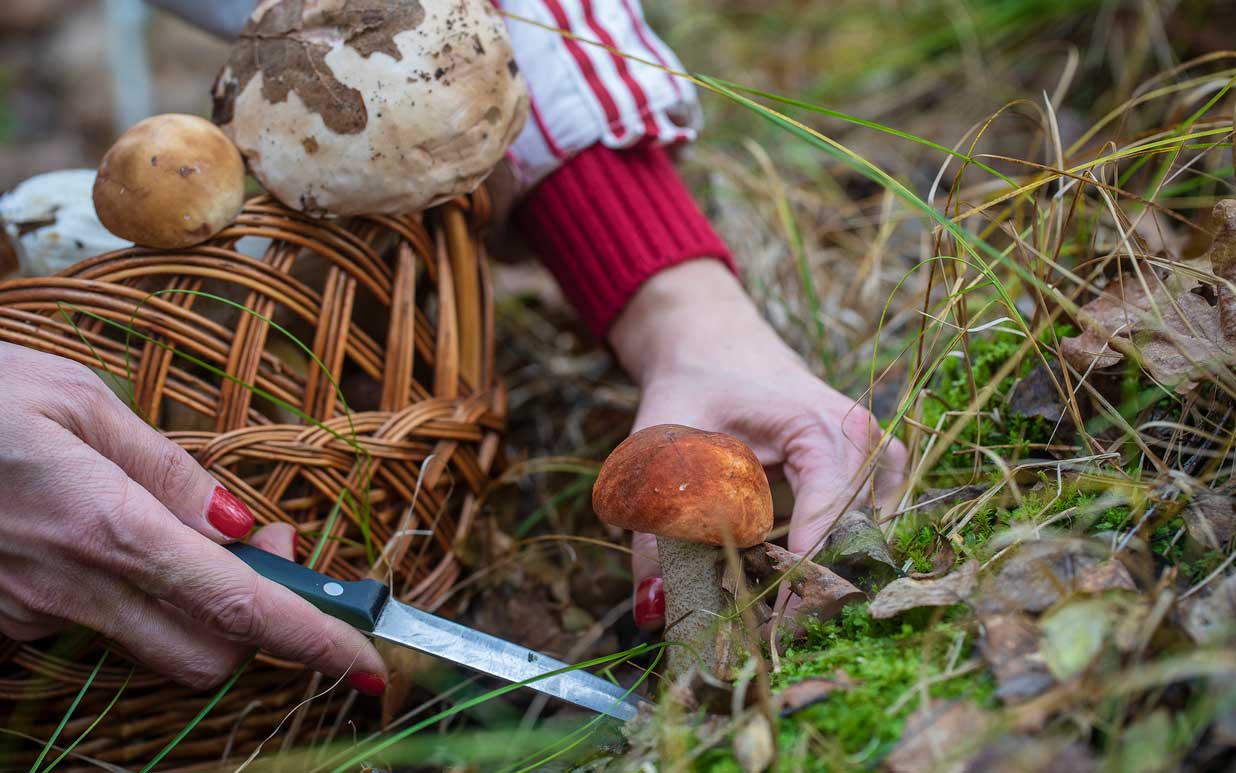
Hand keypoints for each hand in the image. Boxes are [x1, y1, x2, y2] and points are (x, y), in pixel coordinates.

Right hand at [0, 343, 386, 693]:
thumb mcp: (79, 403)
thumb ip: (171, 473)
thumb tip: (247, 529)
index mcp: (106, 526)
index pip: (236, 606)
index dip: (312, 639)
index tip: (365, 659)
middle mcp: (70, 589)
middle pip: (206, 653)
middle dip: (257, 626)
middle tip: (265, 556)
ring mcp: (29, 616)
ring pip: (148, 644)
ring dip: (190, 607)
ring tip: (167, 528)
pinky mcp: (2, 623)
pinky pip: (87, 628)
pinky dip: (123, 598)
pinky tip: (94, 541)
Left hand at [608, 261, 907, 628]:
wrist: (712, 339)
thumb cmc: (691, 384)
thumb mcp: (662, 448)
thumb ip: (654, 530)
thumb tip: (654, 607)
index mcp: (817, 426)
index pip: (832, 518)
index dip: (806, 579)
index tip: (773, 625)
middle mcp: (859, 437)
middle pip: (858, 534)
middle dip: (819, 587)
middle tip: (770, 632)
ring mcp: (872, 449)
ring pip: (871, 533)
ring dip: (833, 571)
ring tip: (785, 606)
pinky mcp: (869, 463)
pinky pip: (871, 521)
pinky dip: (840, 551)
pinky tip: (803, 573)